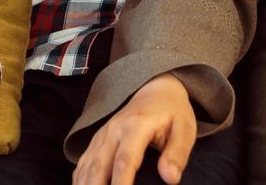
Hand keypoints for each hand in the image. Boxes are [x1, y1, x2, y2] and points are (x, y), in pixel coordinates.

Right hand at [72, 74, 195, 184]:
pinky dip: (80, 182)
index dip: (121, 184)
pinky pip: (82, 165)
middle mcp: (112, 131)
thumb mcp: (185, 129)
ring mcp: (101, 136)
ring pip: (86, 168)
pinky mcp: (96, 142)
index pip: (125, 160)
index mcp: (136, 126)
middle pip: (98, 167)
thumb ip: (178, 153)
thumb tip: (170, 179)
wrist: (154, 90)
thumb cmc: (172, 112)